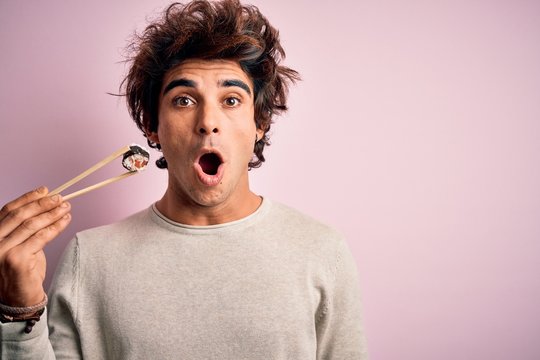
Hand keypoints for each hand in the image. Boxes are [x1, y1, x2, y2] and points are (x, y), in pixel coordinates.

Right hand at [0, 187, 70, 306]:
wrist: (19, 301)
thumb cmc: (21, 273)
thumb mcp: (20, 246)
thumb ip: (25, 229)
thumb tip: (46, 205)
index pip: (8, 211)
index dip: (27, 198)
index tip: (45, 190)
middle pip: (20, 216)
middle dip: (42, 204)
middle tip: (60, 198)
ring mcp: (2, 251)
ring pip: (32, 225)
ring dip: (52, 214)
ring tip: (66, 208)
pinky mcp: (17, 260)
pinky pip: (41, 238)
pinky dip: (56, 227)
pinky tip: (66, 221)